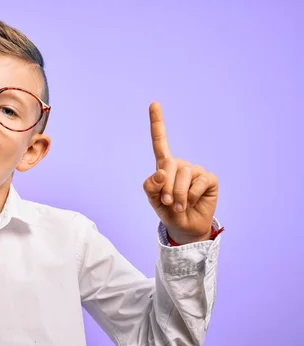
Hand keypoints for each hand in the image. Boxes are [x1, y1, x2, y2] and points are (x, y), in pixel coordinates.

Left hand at [142, 102, 218, 243]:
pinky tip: (193, 202)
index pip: (160, 142)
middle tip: (167, 202)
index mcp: (164, 165)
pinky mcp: (210, 179)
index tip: (154, 103)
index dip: (157, 122)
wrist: (185, 226)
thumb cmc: (168, 211)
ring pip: (183, 176)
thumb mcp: (153, 200)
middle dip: (166, 187)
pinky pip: (198, 184)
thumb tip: (161, 172)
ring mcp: (196, 170)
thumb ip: (150, 186)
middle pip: (169, 165)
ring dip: (178, 195)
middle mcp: (181, 164)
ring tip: (179, 206)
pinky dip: (192, 197)